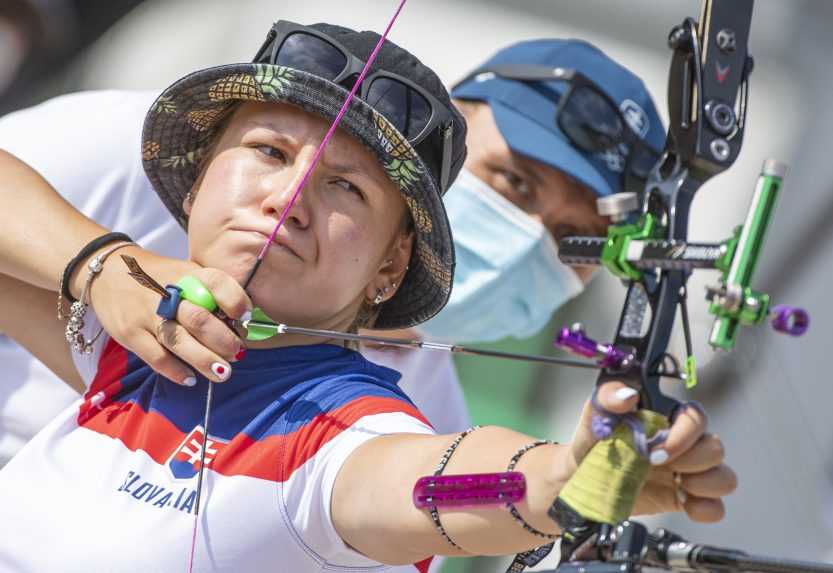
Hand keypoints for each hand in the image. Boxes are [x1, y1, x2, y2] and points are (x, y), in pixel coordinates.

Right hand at [86, 245, 250, 384]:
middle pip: (199, 319)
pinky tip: (190, 378)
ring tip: (222, 372)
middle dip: (223, 340)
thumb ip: (209, 293)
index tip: (244, 316)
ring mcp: (146, 314)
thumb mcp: (185, 274)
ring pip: (179, 341)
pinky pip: (156, 357)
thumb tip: (240, 324)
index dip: (234, 300)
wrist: (108, 273)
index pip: (216, 281)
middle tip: (237, 353)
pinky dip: (175, 371)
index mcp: (187, 274)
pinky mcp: (130, 333)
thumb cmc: (160, 279)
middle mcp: (167, 293)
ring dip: (204, 360)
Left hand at [565, 382, 736, 522]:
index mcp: (667, 419)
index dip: (684, 436)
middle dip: (692, 461)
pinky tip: (683, 504)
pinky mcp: (684, 499)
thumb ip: (609, 396)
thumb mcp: (595, 413)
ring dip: (704, 484)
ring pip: (724, 477)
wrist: (579, 477)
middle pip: (715, 448)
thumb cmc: (593, 441)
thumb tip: (628, 395)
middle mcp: (683, 444)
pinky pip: (715, 507)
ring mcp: (687, 473)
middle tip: (658, 466)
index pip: (696, 418)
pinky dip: (706, 509)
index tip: (656, 451)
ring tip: (675, 485)